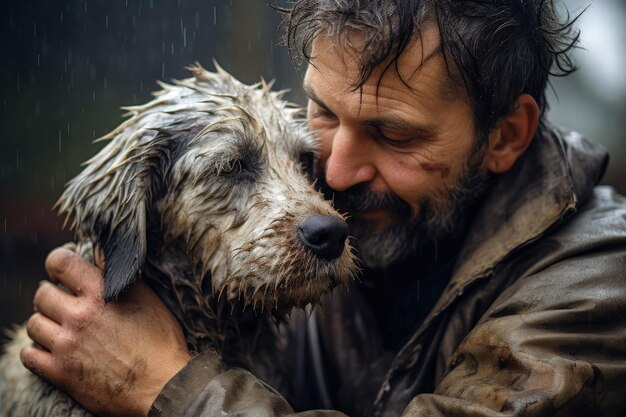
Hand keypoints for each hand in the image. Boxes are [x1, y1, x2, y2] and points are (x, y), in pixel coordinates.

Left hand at [20, 247, 190, 416]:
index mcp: (101, 294)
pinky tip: (54, 349)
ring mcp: (67, 345)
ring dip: (46, 323)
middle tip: (66, 304)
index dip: (57, 262)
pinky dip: (37, 350)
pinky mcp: (60, 372)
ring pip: (34, 324)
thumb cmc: (160, 341)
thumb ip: (119, 276)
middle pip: (42, 294)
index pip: (61, 262)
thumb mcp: (148, 299)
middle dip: (53, 296)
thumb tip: (100, 254)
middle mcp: (79, 316)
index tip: (62, 271)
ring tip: (63, 328)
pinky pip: (29, 354)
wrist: (162, 385)